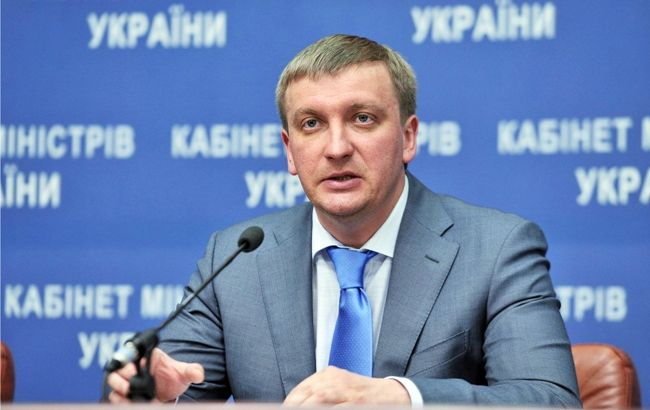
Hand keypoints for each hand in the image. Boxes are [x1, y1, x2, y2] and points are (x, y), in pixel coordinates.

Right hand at [106, 347, 203, 402]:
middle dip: (122, 378)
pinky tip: (129, 403)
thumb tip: (199, 374)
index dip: (130, 360)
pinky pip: (113, 396)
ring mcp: (126, 380)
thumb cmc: (173, 379)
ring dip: (119, 390)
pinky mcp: (123, 394)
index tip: (136, 370)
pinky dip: (119, 400)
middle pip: (117, 369)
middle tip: (130, 386)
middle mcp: (133, 367)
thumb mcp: (183, 374)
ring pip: (113, 382)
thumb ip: (192, 371)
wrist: (169, 394)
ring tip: (129, 396)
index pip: (131, 353)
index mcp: (146, 357)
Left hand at [284, 366, 409, 405]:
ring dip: (306, 407)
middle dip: (295, 405)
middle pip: (307, 394)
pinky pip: (336, 408)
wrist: (393, 393)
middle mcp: (336, 379)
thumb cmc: (363, 394)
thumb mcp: (340, 387)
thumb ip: (321, 393)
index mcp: (329, 375)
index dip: (290, 402)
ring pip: (318, 399)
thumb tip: (299, 403)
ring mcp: (346, 390)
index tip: (285, 407)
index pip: (301, 389)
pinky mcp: (355, 401)